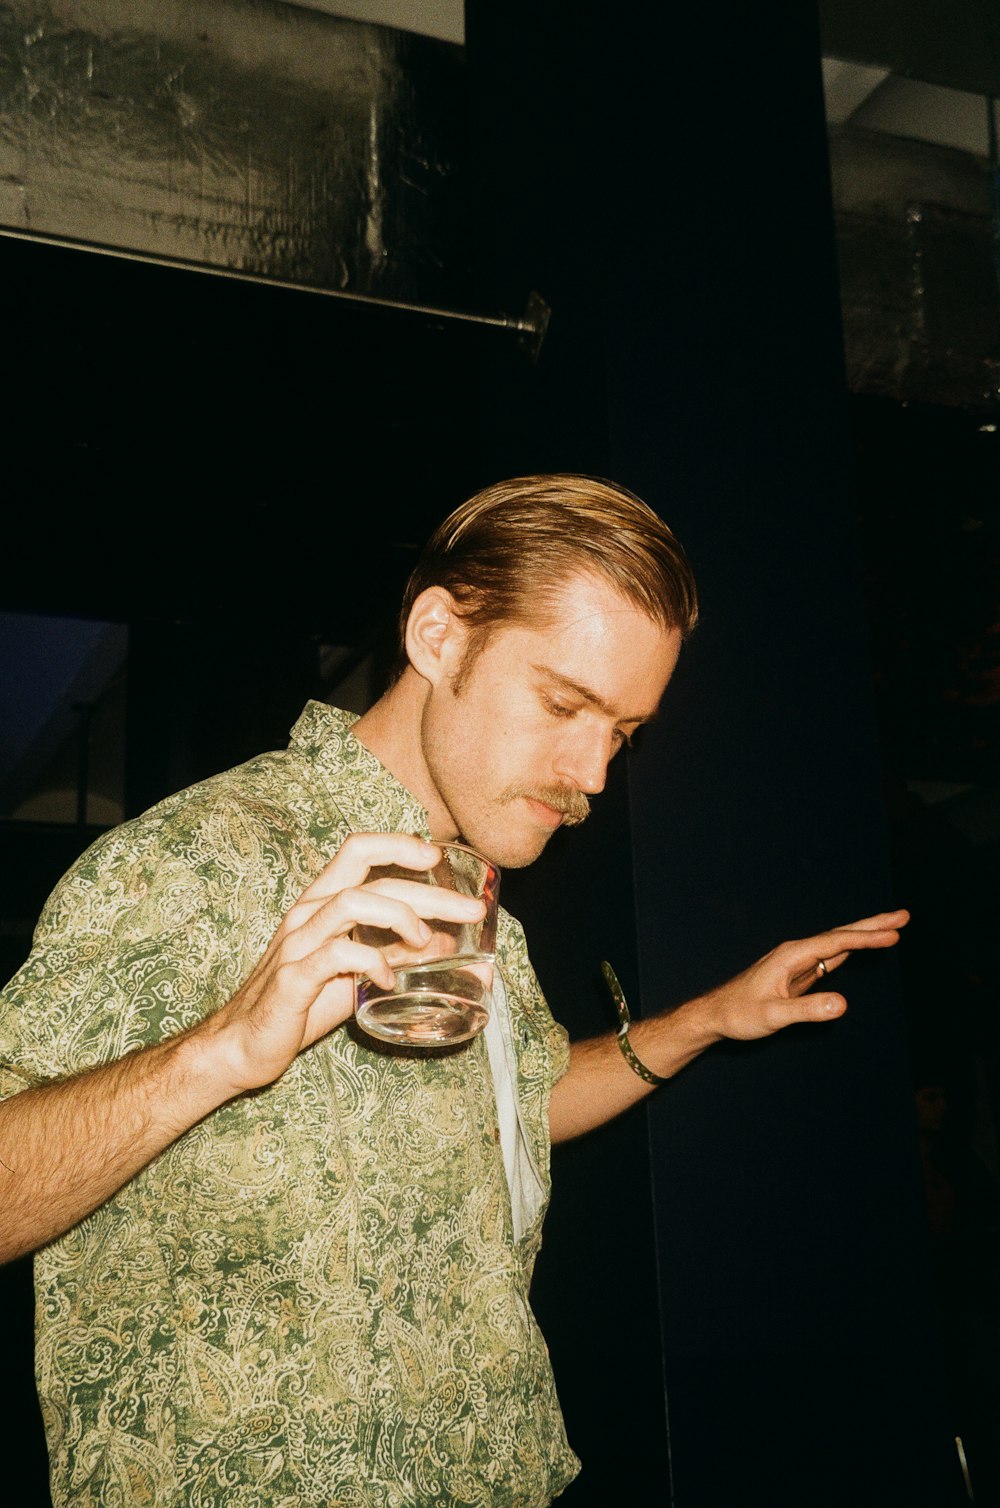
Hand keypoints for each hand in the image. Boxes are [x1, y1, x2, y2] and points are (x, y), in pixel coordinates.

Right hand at [203, 833, 485, 1094]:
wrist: (243, 1045)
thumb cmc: (301, 1003)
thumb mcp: (357, 974)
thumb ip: (397, 954)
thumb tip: (451, 944)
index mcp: (322, 903)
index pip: (358, 850)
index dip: (398, 845)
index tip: (437, 857)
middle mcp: (308, 913)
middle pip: (370, 878)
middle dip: (428, 892)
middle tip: (471, 910)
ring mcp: (297, 943)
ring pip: (352, 903)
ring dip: (399, 916)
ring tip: (426, 941)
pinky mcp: (293, 978)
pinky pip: (337, 954)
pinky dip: (372, 961)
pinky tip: (388, 979)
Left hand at [699, 909, 909, 1041]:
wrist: (716, 1014)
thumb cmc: (740, 1014)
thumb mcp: (773, 1016)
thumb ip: (807, 1010)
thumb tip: (843, 1004)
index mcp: (791, 955)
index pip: (836, 943)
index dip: (866, 938)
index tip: (894, 935)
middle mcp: (796, 952)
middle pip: (841, 935)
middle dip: (873, 925)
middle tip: (903, 916)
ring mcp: (797, 961)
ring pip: (838, 944)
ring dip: (865, 934)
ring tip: (892, 927)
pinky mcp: (798, 973)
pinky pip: (830, 957)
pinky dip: (850, 949)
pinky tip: (860, 946)